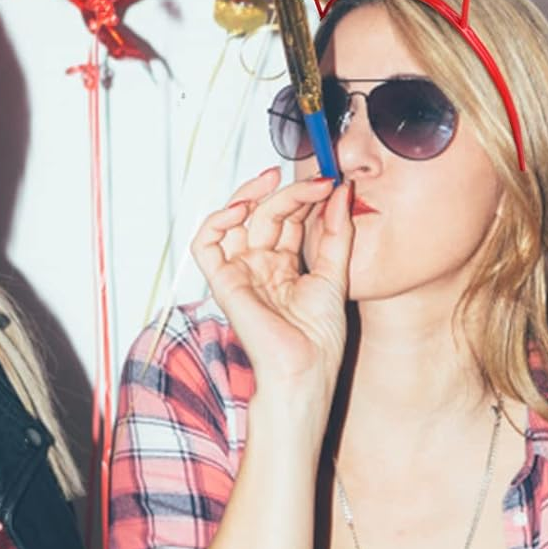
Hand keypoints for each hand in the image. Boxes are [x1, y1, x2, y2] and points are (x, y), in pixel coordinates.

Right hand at [192, 166, 352, 404]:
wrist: (304, 368)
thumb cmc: (319, 339)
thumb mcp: (335, 273)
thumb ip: (336, 232)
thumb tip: (341, 193)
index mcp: (284, 267)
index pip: (287, 218)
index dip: (303, 196)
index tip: (328, 182)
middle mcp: (259, 267)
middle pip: (264, 214)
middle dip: (286, 192)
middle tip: (314, 181)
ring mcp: (240, 273)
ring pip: (235, 220)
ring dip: (250, 195)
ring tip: (272, 180)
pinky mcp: (223, 283)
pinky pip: (206, 244)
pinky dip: (217, 221)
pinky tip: (242, 208)